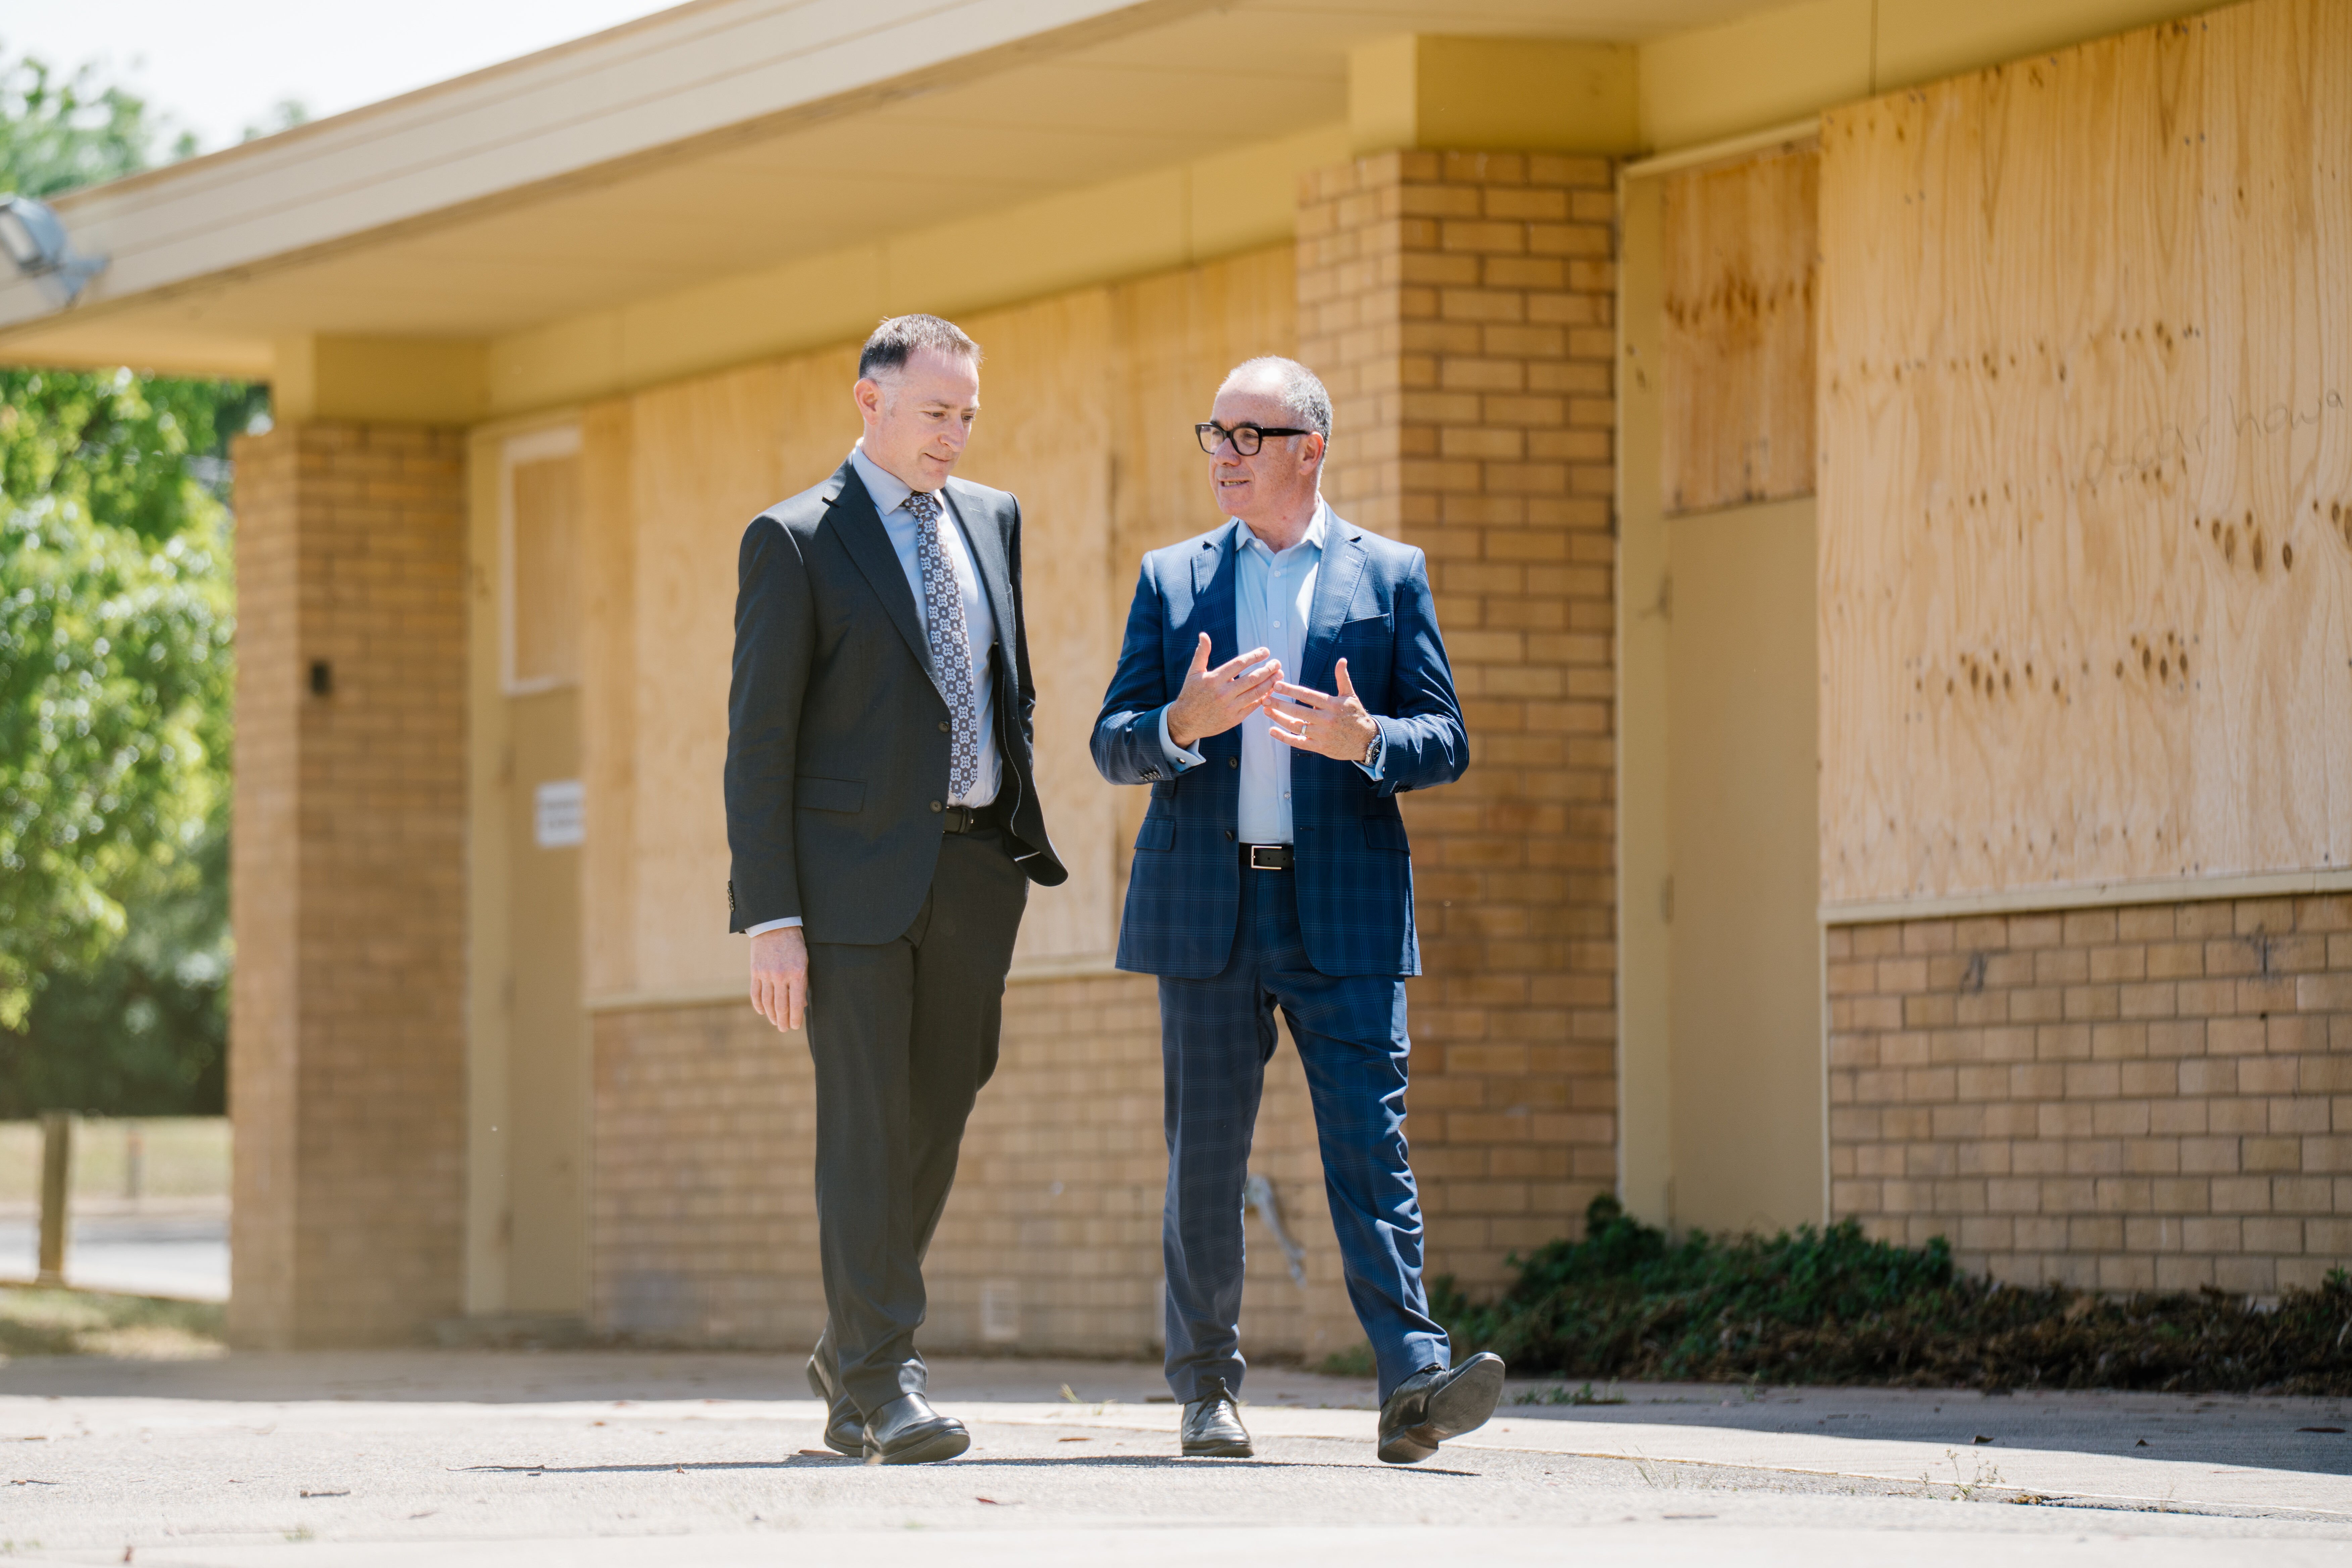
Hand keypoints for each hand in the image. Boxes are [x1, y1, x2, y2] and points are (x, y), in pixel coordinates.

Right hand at [749, 925, 808, 1032]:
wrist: (775, 926)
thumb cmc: (794, 944)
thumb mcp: (804, 962)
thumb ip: (802, 983)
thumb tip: (800, 1006)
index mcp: (797, 973)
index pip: (795, 1004)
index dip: (795, 1018)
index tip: (795, 1026)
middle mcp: (781, 976)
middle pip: (780, 1006)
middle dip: (783, 1021)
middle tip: (784, 1029)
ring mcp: (766, 974)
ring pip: (767, 1002)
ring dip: (771, 1016)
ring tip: (775, 1022)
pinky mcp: (755, 971)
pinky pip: (755, 993)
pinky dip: (758, 1005)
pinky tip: (763, 1012)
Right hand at [1166, 632, 1281, 748]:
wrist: (1185, 722)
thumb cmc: (1190, 694)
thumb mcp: (1193, 673)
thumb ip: (1202, 653)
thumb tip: (1204, 635)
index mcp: (1214, 679)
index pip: (1239, 664)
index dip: (1254, 657)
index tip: (1266, 651)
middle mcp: (1222, 693)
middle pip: (1251, 679)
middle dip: (1267, 670)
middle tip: (1277, 663)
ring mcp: (1229, 707)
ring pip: (1255, 693)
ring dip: (1270, 683)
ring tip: (1279, 675)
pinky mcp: (1234, 719)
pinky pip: (1252, 707)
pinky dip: (1263, 698)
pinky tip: (1270, 691)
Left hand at [1263, 657, 1379, 761]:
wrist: (1366, 741)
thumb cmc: (1356, 716)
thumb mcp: (1351, 696)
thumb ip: (1342, 678)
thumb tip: (1341, 660)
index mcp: (1332, 704)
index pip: (1307, 695)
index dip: (1291, 690)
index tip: (1276, 685)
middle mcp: (1326, 719)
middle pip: (1298, 711)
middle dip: (1279, 704)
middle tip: (1265, 698)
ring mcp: (1322, 734)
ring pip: (1295, 726)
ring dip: (1279, 719)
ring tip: (1266, 711)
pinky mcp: (1319, 747)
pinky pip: (1298, 742)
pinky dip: (1284, 737)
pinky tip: (1272, 731)